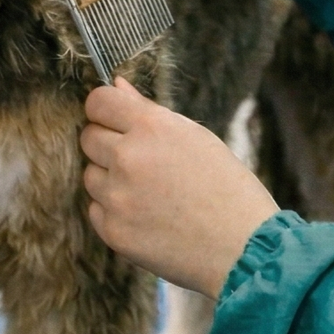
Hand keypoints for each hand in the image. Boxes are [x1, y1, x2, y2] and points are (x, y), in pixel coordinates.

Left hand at [80, 80, 278, 297]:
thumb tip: (117, 85)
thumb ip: (149, 112)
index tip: (115, 121)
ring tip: (151, 194)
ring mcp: (117, 197)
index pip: (99, 102)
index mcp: (152, 127)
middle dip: (108, 144)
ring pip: (91, 175)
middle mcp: (128, 158)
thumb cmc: (228, 189)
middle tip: (141, 162)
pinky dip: (114, 212)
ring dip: (111, 180)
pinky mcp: (113, 231)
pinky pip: (97, 210)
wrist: (244, 248)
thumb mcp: (196, 138)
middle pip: (88, 137)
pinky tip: (148, 217)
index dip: (105, 109)